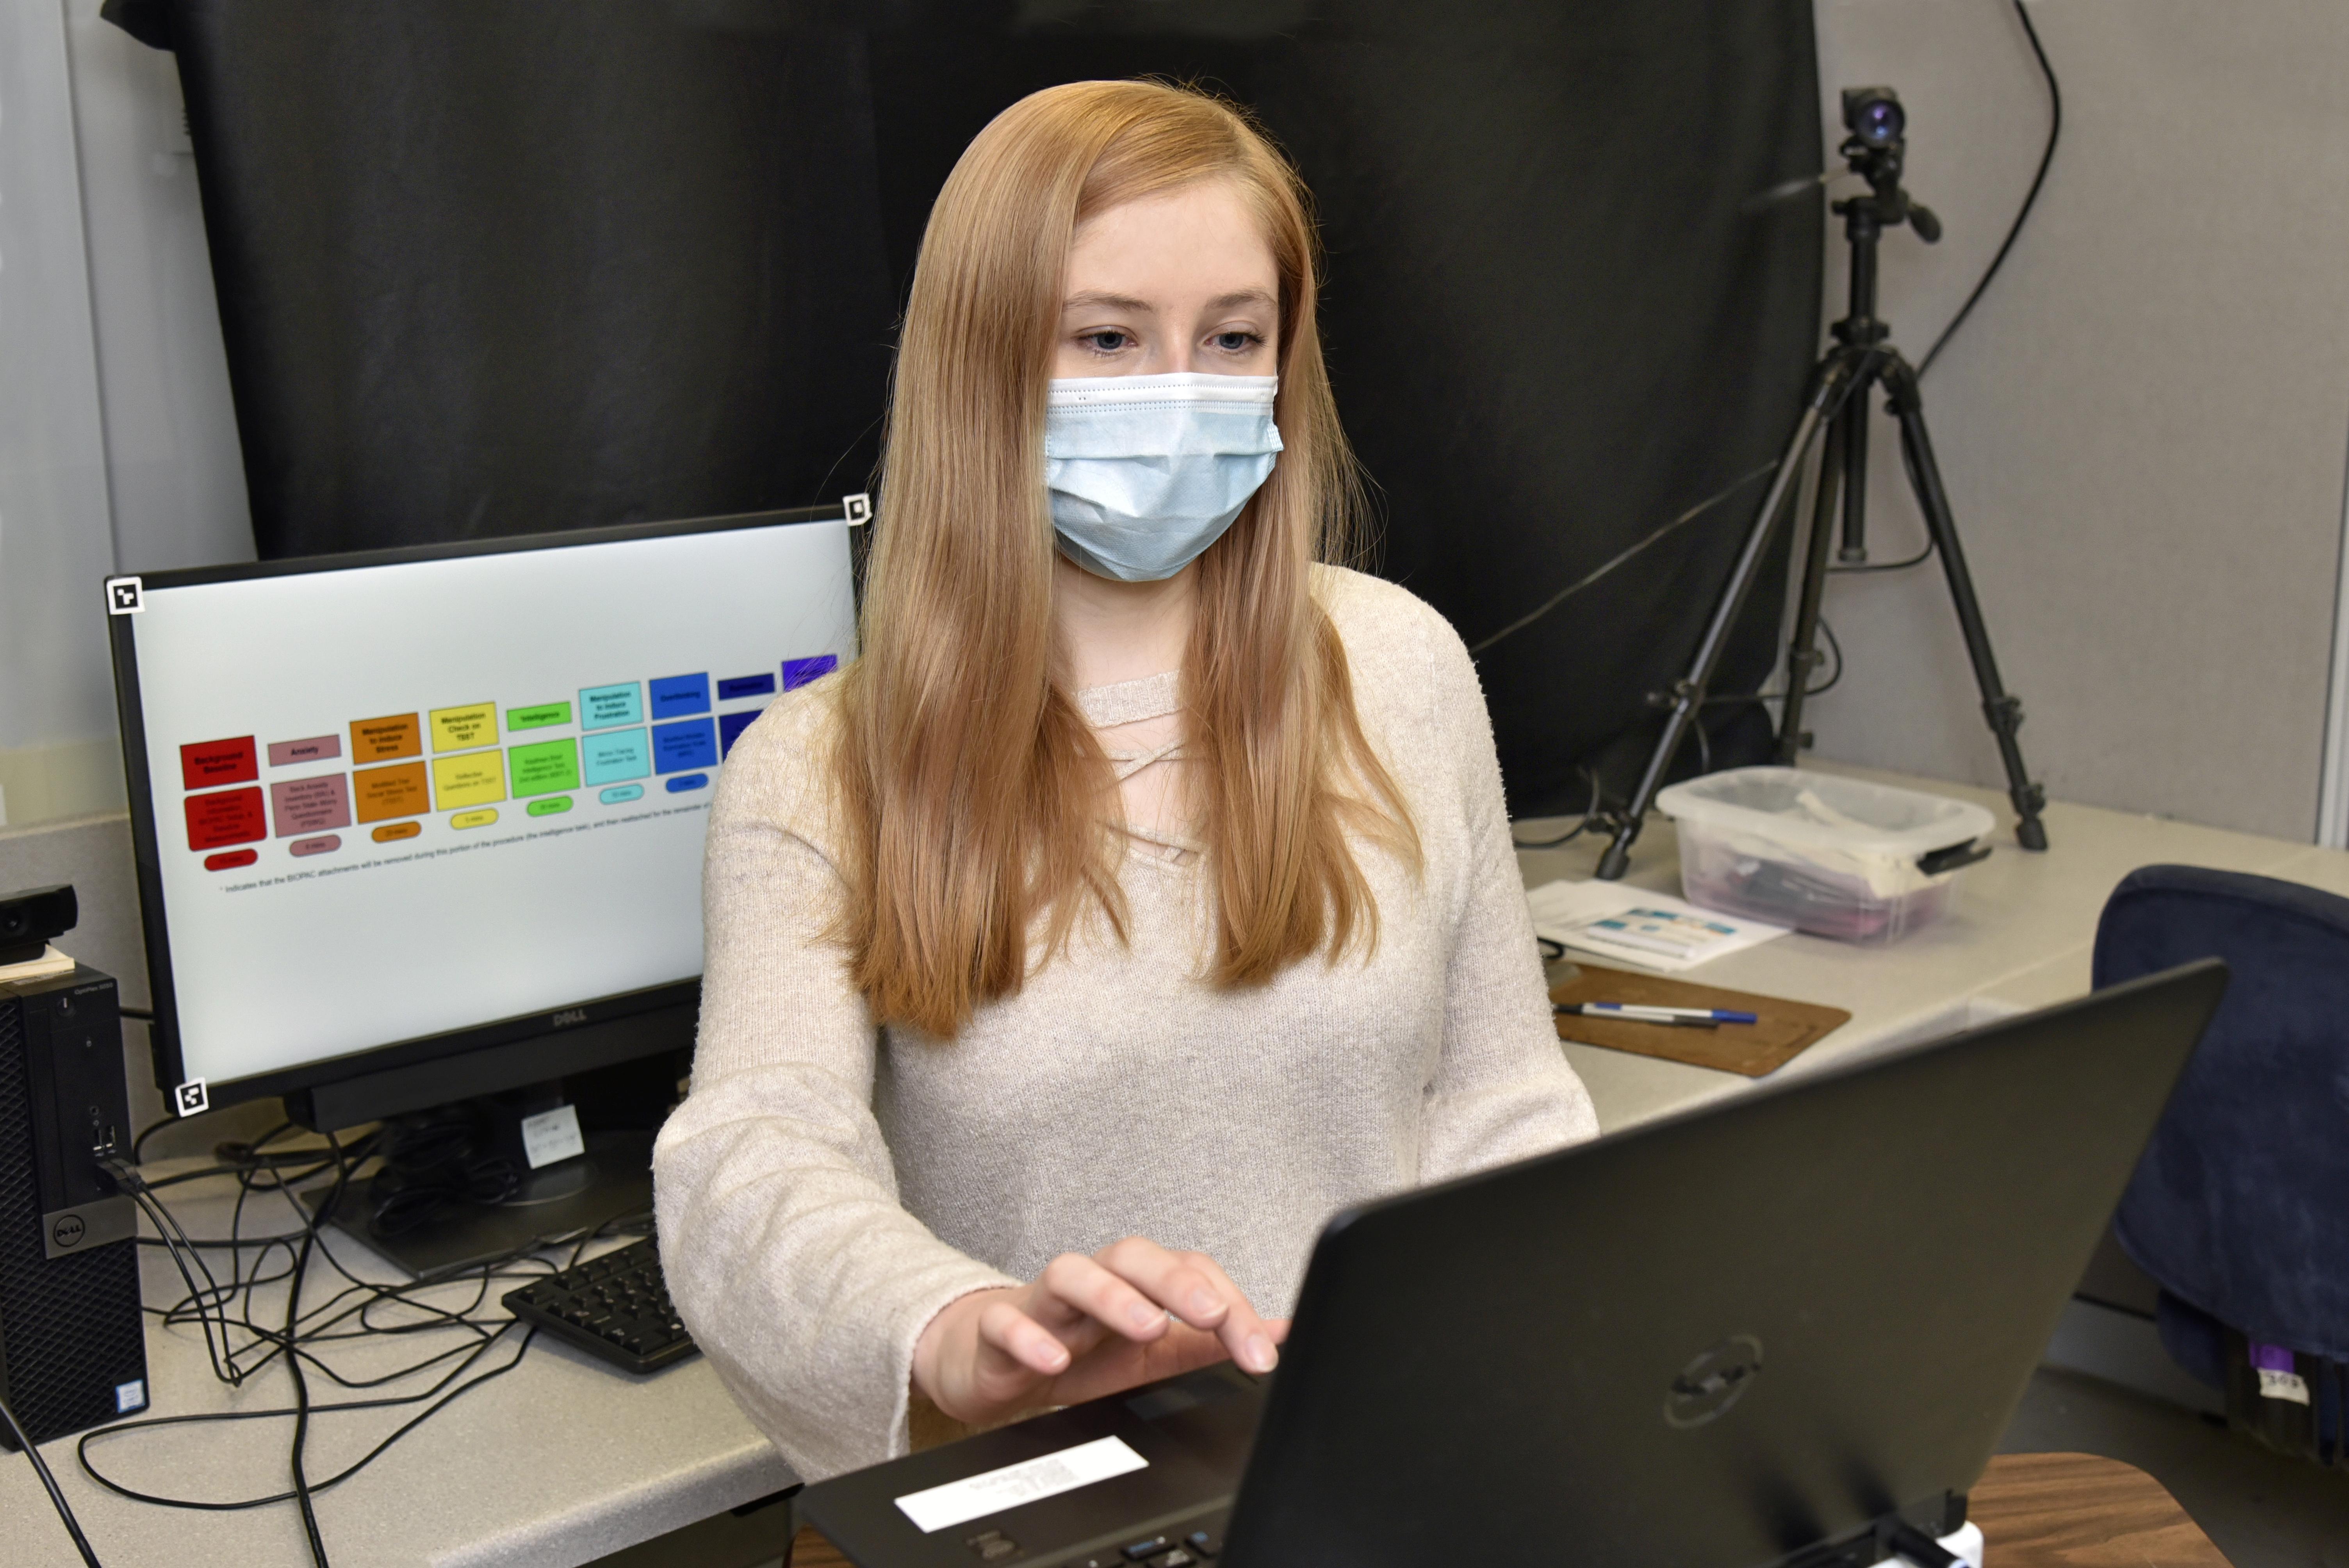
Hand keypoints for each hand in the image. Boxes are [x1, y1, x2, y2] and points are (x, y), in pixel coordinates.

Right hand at [911, 1237, 1286, 1428]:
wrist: (991, 1366)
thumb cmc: (1076, 1351)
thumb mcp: (1152, 1355)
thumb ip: (1209, 1341)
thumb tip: (1278, 1332)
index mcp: (1135, 1286)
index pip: (1188, 1272)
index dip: (1230, 1305)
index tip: (1262, 1351)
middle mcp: (1093, 1282)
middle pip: (1132, 1256)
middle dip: (1176, 1281)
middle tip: (1212, 1313)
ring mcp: (1043, 1302)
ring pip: (1072, 1274)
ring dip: (1112, 1296)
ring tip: (1148, 1327)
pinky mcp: (996, 1329)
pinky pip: (1007, 1322)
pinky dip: (1030, 1338)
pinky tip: (1054, 1360)